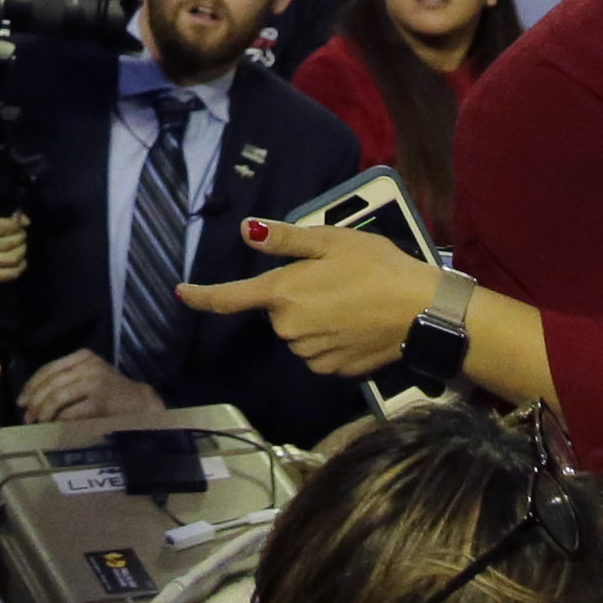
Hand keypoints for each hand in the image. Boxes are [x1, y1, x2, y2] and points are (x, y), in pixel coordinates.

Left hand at [20, 348, 170, 426]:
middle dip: (34, 401)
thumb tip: (33, 397)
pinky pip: (71, 411)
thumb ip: (66, 378)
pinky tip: (56, 425)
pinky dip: (59, 420)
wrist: (141, 402)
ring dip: (44, 412)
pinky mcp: (100, 401)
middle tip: (27, 416)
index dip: (31, 386)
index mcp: (82, 356)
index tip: (21, 401)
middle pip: (50, 383)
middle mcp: (87, 365)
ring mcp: (94, 382)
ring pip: (57, 397)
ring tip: (39, 422)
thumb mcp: (89, 375)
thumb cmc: (112, 391)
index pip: (48, 369)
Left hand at [176, 216, 445, 378]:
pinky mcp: (333, 371)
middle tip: (332, 281)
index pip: (230, 298)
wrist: (422, 312)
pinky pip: (317, 353)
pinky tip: (355, 327)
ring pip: (297, 334)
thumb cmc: (377, 267)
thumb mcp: (330, 241)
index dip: (202, 296)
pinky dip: (329, 341)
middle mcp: (289, 329)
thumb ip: (285, 240)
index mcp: (282, 293)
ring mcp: (311, 354)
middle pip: (276, 313)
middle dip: (295, 298)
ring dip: (313, 320)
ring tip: (350, 302)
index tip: (180, 293)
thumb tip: (245, 231)